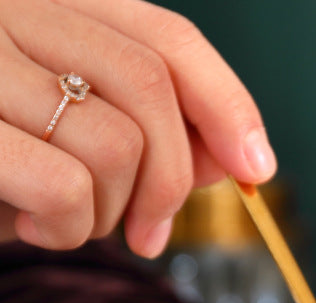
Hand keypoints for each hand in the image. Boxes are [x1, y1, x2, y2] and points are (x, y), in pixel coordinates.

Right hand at [0, 0, 275, 256]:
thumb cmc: (0, 170)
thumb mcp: (76, 143)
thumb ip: (155, 136)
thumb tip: (231, 154)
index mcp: (45, 4)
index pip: (164, 36)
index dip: (226, 102)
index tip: (255, 166)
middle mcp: (6, 8)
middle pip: (150, 87)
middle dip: (169, 181)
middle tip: (148, 232)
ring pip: (115, 142)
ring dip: (108, 212)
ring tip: (66, 221)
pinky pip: (65, 184)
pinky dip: (70, 228)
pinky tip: (36, 227)